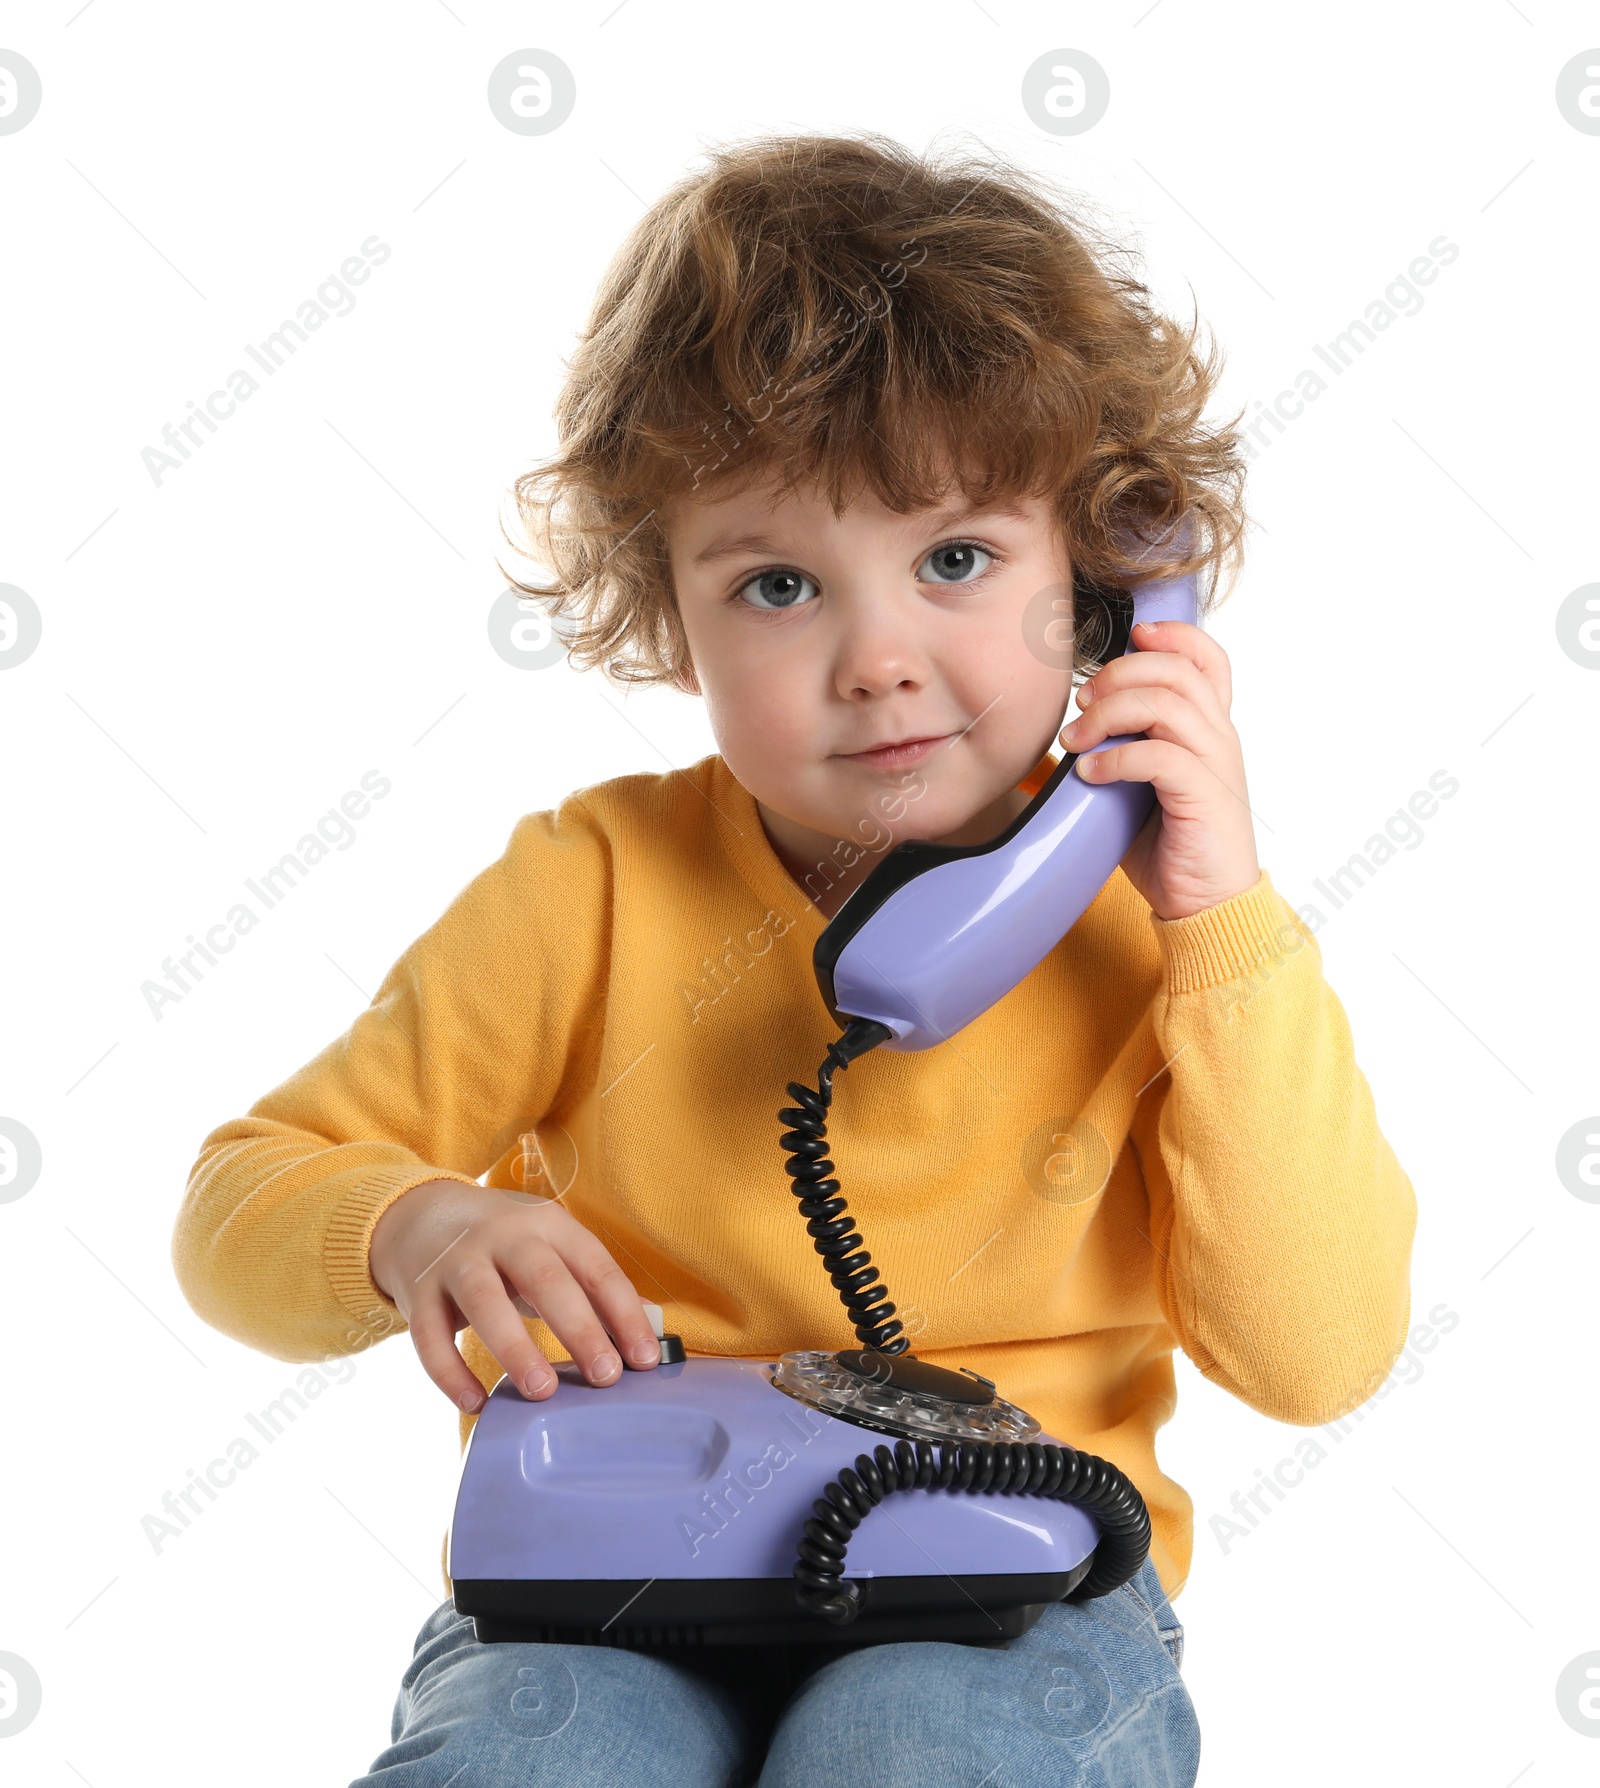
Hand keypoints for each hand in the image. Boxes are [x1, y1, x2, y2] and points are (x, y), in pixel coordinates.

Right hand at [368, 1179, 660, 1410]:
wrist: (421, 1216)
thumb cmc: (505, 1244)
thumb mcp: (552, 1247)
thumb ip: (594, 1285)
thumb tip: (649, 1328)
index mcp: (548, 1224)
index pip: (595, 1265)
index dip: (624, 1312)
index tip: (646, 1359)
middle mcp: (502, 1236)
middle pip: (544, 1278)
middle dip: (579, 1328)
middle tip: (605, 1377)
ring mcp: (456, 1261)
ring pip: (484, 1301)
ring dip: (515, 1348)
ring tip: (542, 1391)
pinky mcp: (418, 1292)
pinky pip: (429, 1336)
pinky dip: (449, 1373)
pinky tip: (476, 1404)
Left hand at [1059, 620, 1259, 921]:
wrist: (1205, 905)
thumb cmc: (1170, 847)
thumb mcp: (1137, 789)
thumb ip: (1118, 752)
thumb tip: (1065, 736)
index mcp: (1209, 728)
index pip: (1207, 659)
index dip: (1173, 636)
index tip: (1130, 636)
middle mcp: (1218, 737)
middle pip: (1174, 670)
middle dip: (1117, 675)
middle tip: (1080, 704)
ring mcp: (1216, 764)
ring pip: (1166, 704)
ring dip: (1109, 713)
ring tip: (1076, 740)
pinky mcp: (1205, 796)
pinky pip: (1160, 756)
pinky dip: (1117, 758)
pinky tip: (1090, 775)